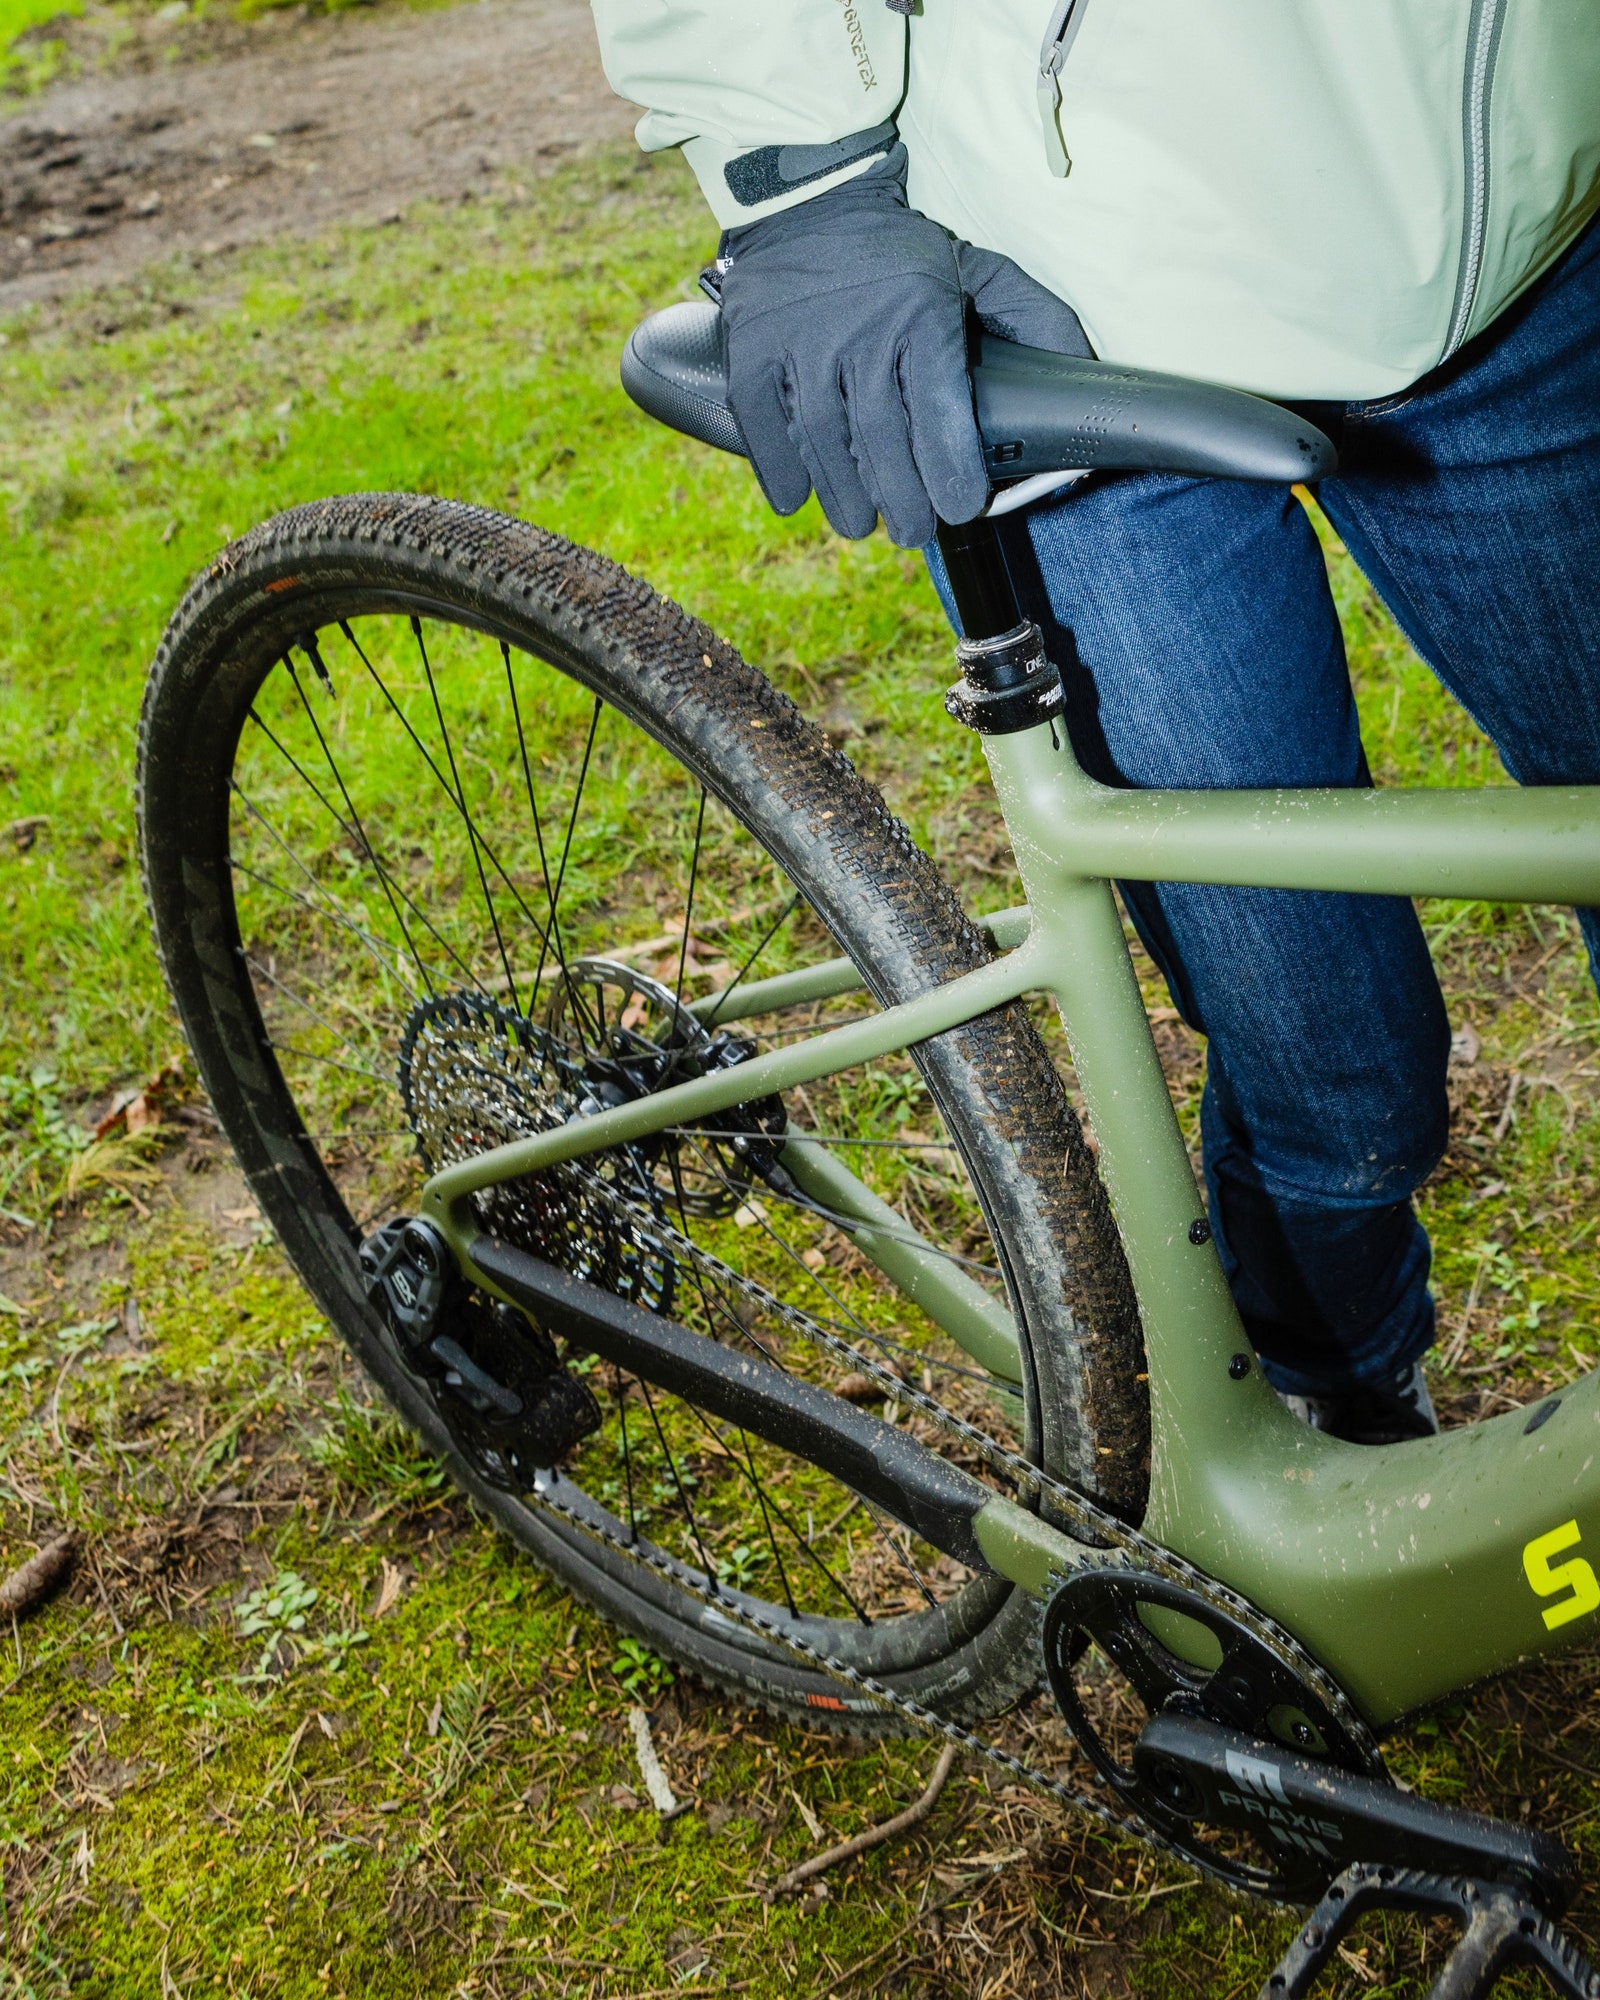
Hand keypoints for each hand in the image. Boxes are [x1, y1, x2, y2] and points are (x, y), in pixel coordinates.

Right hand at [719, 144, 1090, 547]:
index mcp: (920, 315)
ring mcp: (799, 342)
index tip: (961, 507)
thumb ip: (1030, 316)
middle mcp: (859, 330)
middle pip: (881, 438)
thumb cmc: (900, 253)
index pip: (939, 410)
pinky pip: (764, 424)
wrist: (808, 200)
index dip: (951, 469)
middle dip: (903, 499)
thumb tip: (1081, 368)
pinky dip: (780, 470)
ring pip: (823, 440)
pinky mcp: (751, 349)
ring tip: (861, 523)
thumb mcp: (976, 267)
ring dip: (844, 495)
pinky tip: (799, 498)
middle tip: (914, 531)